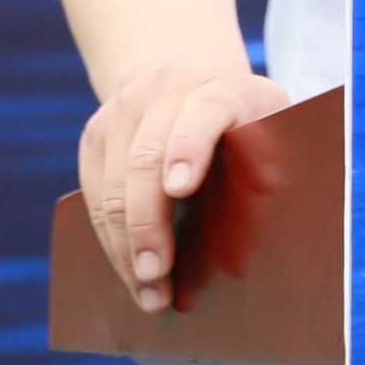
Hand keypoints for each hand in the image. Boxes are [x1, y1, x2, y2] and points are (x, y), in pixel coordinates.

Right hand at [78, 62, 290, 310]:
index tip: (182, 188)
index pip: (204, 112)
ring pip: (112, 187)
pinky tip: (129, 272)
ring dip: (126, 247)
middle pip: (145, 160)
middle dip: (149, 224)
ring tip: (147, 290)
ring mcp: (123, 112)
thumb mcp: (270, 120)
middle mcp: (164, 92)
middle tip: (159, 274)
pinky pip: (94, 197)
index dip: (190, 148)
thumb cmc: (243, 114)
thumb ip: (270, 157)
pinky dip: (111, 241)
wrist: (191, 74)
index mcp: (218, 87)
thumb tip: (269, 206)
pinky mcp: (95, 137)